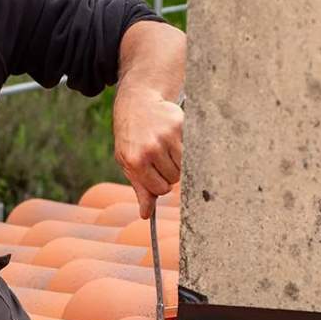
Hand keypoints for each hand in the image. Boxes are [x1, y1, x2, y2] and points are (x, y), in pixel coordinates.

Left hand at [113, 84, 182, 218]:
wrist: (137, 105)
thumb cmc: (131, 138)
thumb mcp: (128, 163)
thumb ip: (140, 188)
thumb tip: (146, 215)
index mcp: (136, 161)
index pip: (161, 188)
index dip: (160, 184)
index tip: (155, 173)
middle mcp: (151, 148)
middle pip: (175, 177)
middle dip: (169, 171)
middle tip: (160, 157)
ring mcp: (167, 135)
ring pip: (185, 164)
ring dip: (179, 160)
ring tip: (167, 148)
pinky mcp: (180, 124)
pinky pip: (192, 147)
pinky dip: (186, 146)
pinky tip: (174, 138)